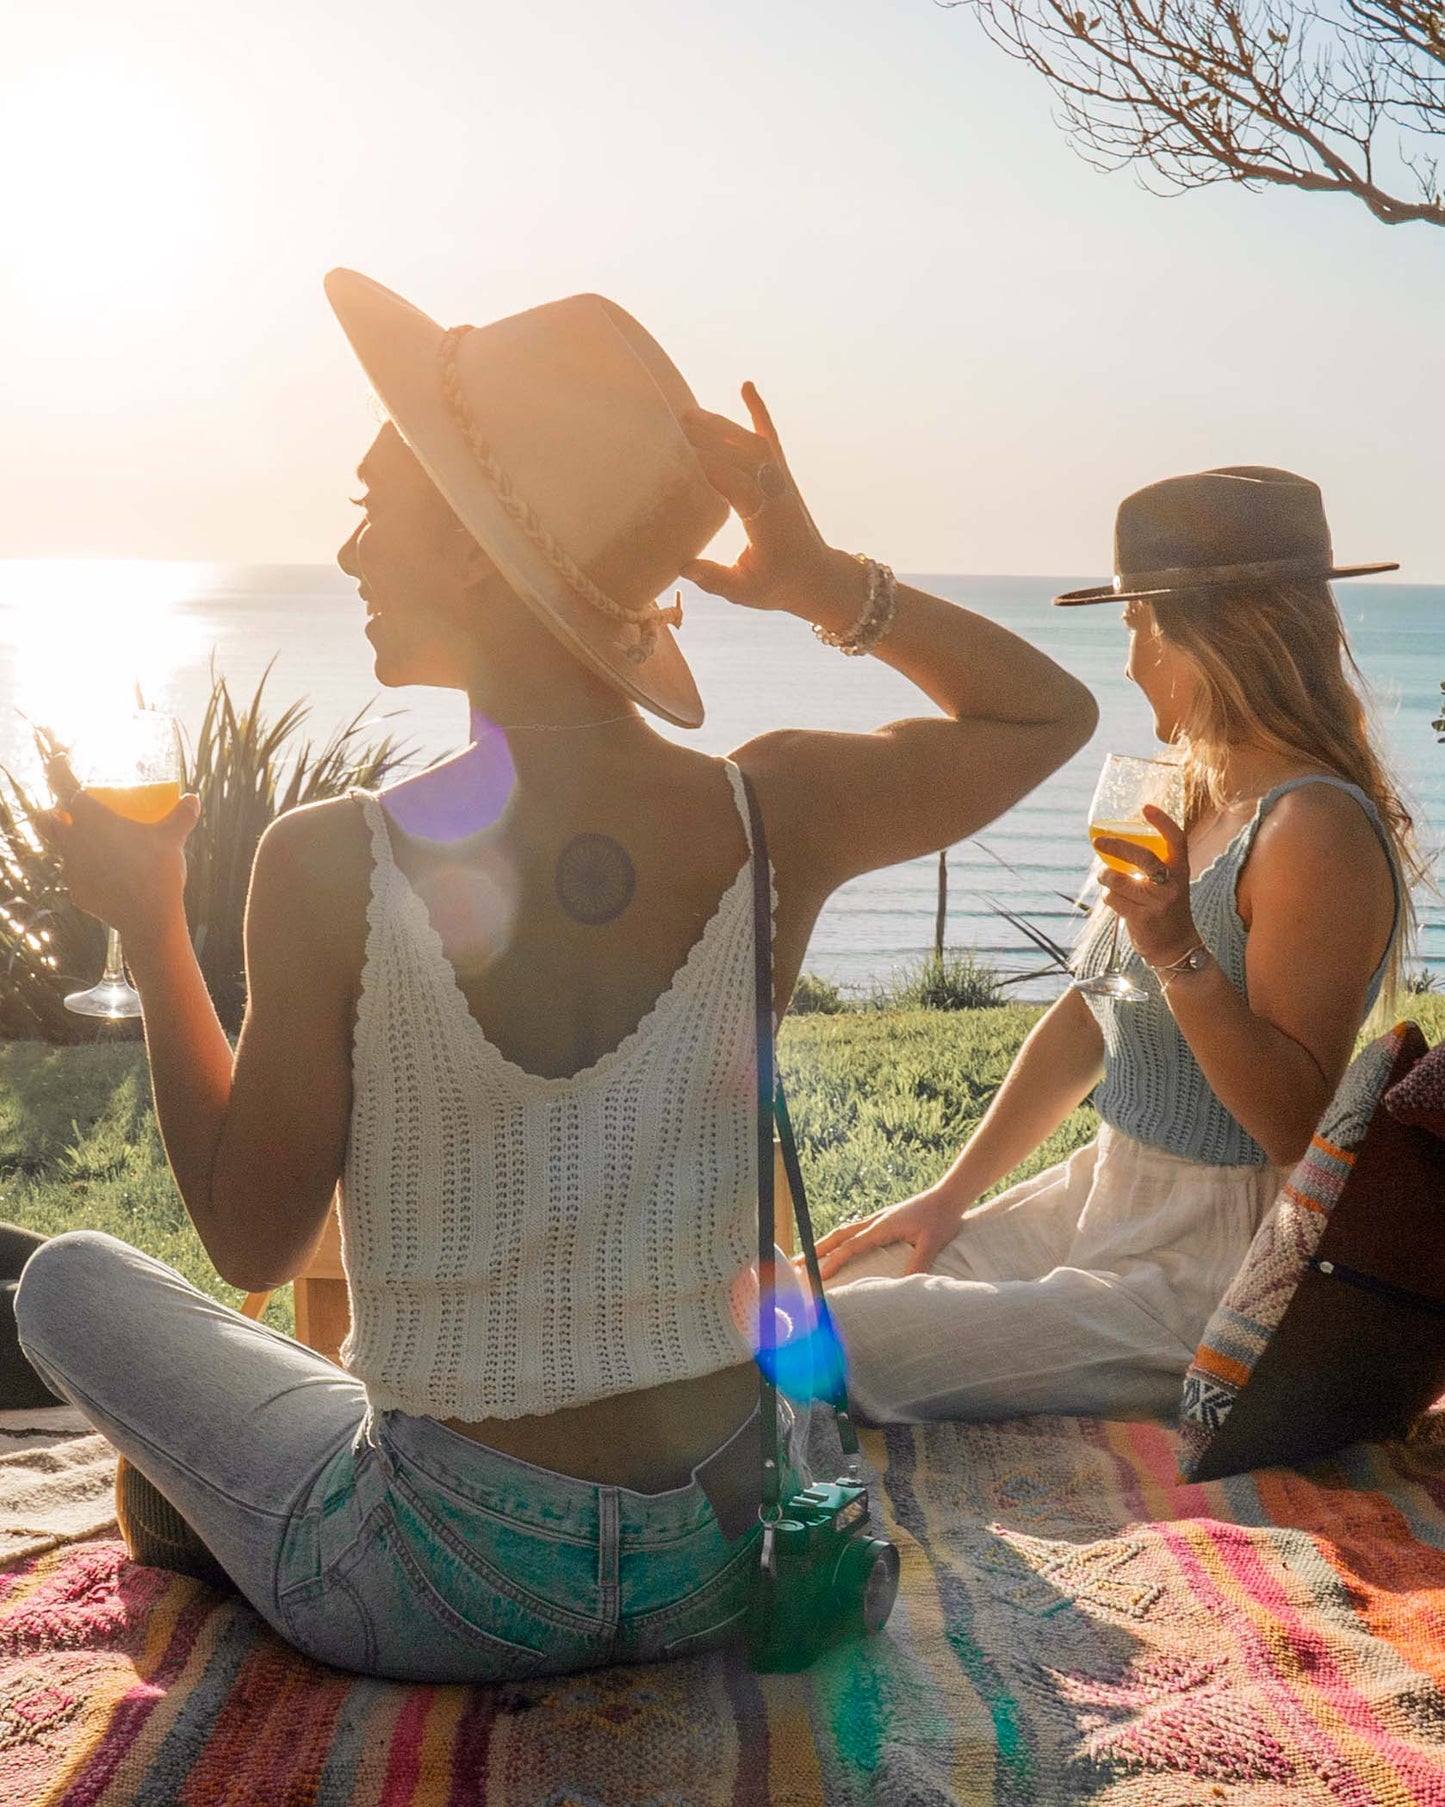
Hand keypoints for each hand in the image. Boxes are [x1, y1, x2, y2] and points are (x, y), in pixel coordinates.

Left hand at [35, 757, 199, 947]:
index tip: (59, 761)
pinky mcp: (77, 891)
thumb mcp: (172, 840)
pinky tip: (105, 875)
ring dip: (70, 842)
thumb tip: (193, 798)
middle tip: (68, 811)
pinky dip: (86, 871)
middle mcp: (75, 842)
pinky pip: (76, 876)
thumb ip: (182, 816)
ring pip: (60, 849)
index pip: (65, 788)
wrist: (148, 917)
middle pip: (48, 820)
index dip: (58, 771)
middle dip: (54, 812)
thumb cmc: (159, 871)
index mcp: (94, 821)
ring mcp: (72, 869)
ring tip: (91, 844)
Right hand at [681, 384, 859, 623]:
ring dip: (721, 424)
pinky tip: (747, 386)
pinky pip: (771, 438)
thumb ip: (714, 579)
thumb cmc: (779, 585)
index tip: (673, 452)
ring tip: (689, 413)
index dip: (703, 464)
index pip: (730, 481)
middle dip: (706, 436)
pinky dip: (759, 411)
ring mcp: (781, 480)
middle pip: (738, 454)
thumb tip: (683, 564)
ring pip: (750, 441)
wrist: (818, 577)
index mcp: (765, 517)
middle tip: (670, 423)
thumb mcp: (745, 591)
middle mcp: (775, 491)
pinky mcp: (784, 475)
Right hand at [815, 1185, 967, 1280]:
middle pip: (838, 1235)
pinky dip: (841, 1239)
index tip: (818, 1275)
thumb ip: (917, 1264)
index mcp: (882, 1227)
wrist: (948, 1196)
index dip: (833, 1261)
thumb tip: (903, 1286)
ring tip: (810, 1255)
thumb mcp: (931, 1244)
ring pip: (844, 1231)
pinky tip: (840, 1246)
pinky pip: (855, 1230)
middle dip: (817, 1249)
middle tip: (797, 1262)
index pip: (851, 1246)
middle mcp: (875, 1221)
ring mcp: (878, 1218)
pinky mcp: (884, 1219)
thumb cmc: (940, 1219)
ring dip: (826, 1243)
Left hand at [1093, 803, 1199, 968]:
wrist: (1176, 948)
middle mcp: (1171, 885)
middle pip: (1142, 856)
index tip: (1146, 808)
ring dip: (1106, 878)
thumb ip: (1150, 867)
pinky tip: (1119, 905)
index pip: (1177, 840)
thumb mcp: (1167, 884)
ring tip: (1109, 881)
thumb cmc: (1165, 910)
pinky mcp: (1141, 918)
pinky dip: (1109, 898)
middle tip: (1098, 842)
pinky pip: (1111, 898)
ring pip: (1117, 878)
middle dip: (1116, 846)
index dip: (1163, 822)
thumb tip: (1112, 846)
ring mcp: (1157, 902)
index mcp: (1180, 871)